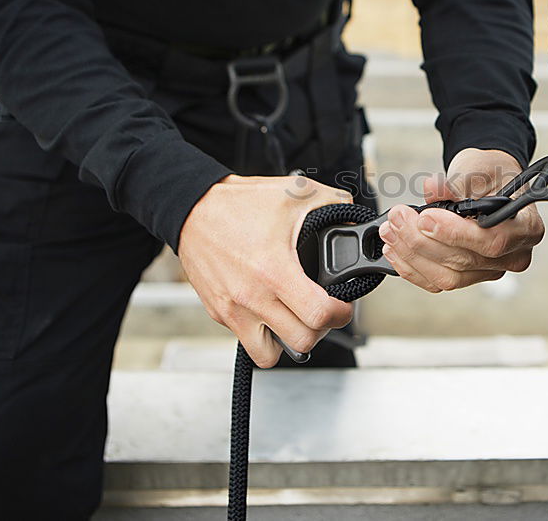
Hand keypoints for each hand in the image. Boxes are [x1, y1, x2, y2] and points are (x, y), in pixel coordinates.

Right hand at [178, 175, 354, 367]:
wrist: (192, 208)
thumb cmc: (239, 202)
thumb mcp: (295, 192)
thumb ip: (335, 204)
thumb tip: (355, 219)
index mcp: (274, 271)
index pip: (319, 315)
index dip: (341, 314)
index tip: (342, 306)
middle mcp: (252, 296)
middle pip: (302, 341)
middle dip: (321, 329)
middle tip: (324, 313)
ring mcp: (233, 310)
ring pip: (270, 354)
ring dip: (289, 341)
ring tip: (297, 321)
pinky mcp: (219, 313)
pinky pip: (247, 341)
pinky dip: (264, 336)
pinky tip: (272, 315)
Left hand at [378, 148, 544, 291]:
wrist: (488, 182)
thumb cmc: (490, 174)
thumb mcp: (477, 168)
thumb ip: (455, 182)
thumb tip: (432, 188)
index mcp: (526, 228)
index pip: (492, 241)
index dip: (455, 234)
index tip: (426, 217)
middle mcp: (513, 256)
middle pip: (464, 261)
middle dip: (422, 241)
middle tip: (398, 218)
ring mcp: (490, 270)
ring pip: (447, 277)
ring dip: (412, 255)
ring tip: (390, 231)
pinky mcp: (468, 277)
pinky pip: (437, 283)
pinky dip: (411, 268)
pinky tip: (394, 250)